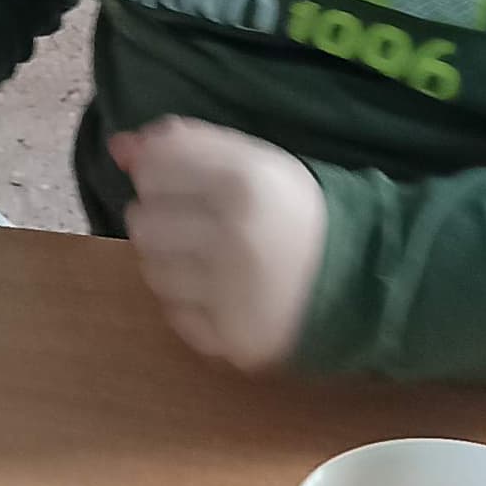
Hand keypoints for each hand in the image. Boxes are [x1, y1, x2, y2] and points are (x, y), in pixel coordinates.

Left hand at [113, 118, 328, 371]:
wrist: (366, 280)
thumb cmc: (302, 213)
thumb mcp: (255, 163)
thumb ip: (187, 146)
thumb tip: (119, 146)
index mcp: (244, 183)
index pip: (154, 170)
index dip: (164, 174)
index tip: (190, 184)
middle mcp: (232, 238)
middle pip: (143, 222)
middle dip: (165, 219)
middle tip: (201, 224)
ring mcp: (230, 294)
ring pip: (152, 271)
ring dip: (172, 262)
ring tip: (212, 259)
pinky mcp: (231, 339)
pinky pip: (175, 315)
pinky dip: (190, 303)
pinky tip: (223, 292)